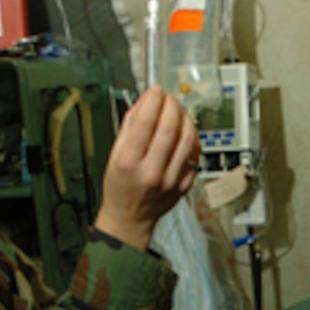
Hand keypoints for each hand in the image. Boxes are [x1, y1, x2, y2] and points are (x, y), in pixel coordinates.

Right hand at [94, 86, 199, 250]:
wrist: (130, 218)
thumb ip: (129, 127)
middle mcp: (151, 172)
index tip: (155, 91)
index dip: (153, 101)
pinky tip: (185, 131)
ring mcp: (170, 180)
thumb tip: (145, 101)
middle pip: (169, 129)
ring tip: (179, 112)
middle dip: (171, 105)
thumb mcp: (114, 155)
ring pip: (188, 140)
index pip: (145, 123)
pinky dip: (192, 138)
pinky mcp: (184, 185)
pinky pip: (194, 154)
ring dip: (186, 118)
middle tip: (169, 98)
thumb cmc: (120, 187)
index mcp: (129, 163)